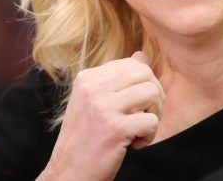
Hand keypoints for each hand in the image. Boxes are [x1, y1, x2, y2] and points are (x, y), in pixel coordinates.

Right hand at [38, 52, 164, 180]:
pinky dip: (150, 135)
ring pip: (152, 93)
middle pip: (145, 74)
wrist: (68, 173)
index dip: (144, 83)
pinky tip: (135, 144)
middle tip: (146, 115)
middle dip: (155, 95)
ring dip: (155, 114)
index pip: (132, 64)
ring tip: (141, 129)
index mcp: (88, 78)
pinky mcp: (114, 128)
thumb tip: (142, 54)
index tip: (137, 104)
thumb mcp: (96, 101)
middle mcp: (93, 87)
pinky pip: (151, 121)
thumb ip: (118, 78)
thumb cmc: (85, 138)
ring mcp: (103, 107)